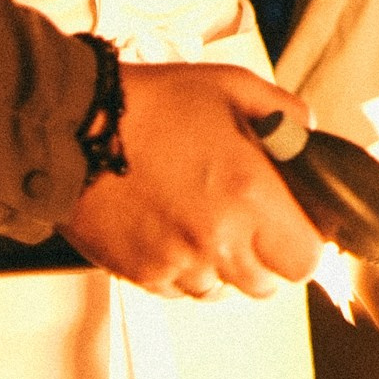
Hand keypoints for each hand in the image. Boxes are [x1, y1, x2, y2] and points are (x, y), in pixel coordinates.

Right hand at [57, 63, 325, 298]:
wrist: (71, 124)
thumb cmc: (149, 104)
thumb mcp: (232, 88)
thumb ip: (284, 114)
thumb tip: (307, 135)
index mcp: (251, 195)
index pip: (306, 259)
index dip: (304, 242)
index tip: (293, 225)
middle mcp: (217, 239)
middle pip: (267, 285)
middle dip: (265, 257)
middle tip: (247, 221)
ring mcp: (177, 262)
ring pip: (221, 291)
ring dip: (222, 265)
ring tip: (203, 221)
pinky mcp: (142, 273)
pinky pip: (179, 289)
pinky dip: (183, 269)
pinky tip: (171, 229)